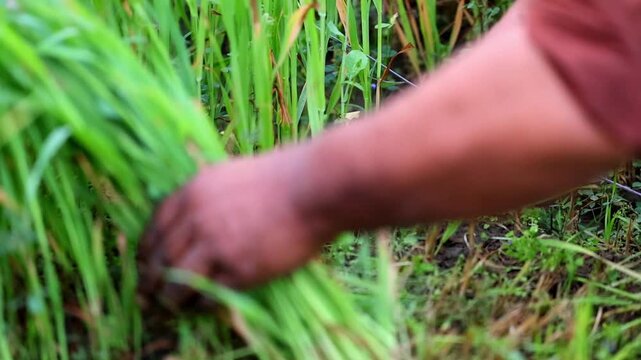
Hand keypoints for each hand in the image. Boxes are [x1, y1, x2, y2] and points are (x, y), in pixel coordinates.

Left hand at [137, 151, 334, 308]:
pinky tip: (203, 306)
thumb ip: (208, 195)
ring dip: (171, 297)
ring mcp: (217, 245)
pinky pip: (210, 293)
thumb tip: (195, 216)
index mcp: (194, 192)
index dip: (145, 248)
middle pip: (161, 256)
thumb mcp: (232, 174)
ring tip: (171, 306)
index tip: (144, 262)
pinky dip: (202, 303)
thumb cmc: (282, 178)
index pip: (155, 225)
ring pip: (178, 280)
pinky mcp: (240, 269)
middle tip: (148, 294)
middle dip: (150, 279)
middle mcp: (198, 219)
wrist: (314, 189)